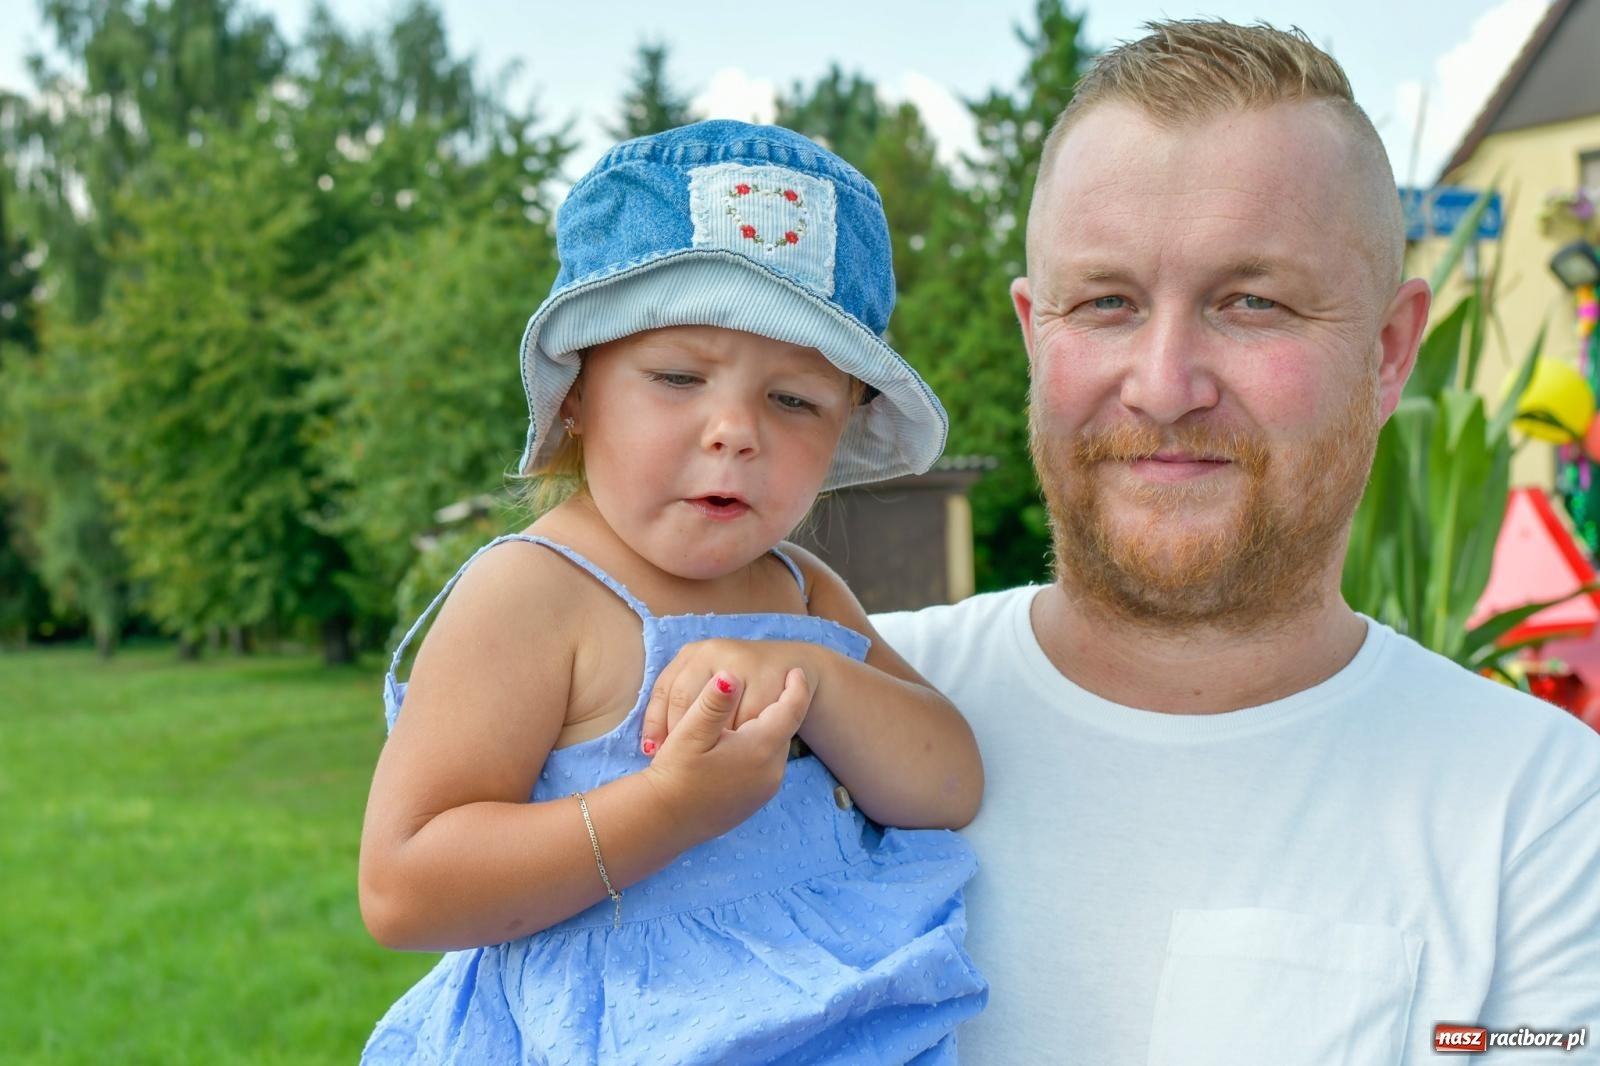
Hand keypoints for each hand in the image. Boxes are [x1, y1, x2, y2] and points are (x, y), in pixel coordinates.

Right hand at [640, 669, 810, 838]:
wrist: (662, 823)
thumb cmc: (674, 775)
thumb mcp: (689, 734)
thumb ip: (713, 703)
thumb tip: (732, 674)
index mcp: (760, 749)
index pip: (791, 711)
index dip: (796, 688)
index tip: (796, 671)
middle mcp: (771, 772)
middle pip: (782, 729)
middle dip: (774, 708)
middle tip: (761, 689)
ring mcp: (765, 790)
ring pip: (773, 747)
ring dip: (762, 730)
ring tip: (742, 716)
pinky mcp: (754, 801)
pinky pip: (764, 766)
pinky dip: (755, 749)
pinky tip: (733, 745)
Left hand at [641, 639, 819, 755]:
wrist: (794, 666)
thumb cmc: (740, 683)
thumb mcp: (706, 682)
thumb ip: (680, 706)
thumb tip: (652, 748)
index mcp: (694, 652)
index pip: (665, 691)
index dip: (656, 724)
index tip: (653, 752)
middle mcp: (715, 651)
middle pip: (686, 700)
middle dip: (681, 735)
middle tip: (681, 760)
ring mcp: (742, 663)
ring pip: (715, 712)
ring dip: (711, 741)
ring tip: (706, 760)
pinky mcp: (768, 679)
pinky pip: (747, 720)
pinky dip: (740, 739)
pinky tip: (736, 751)